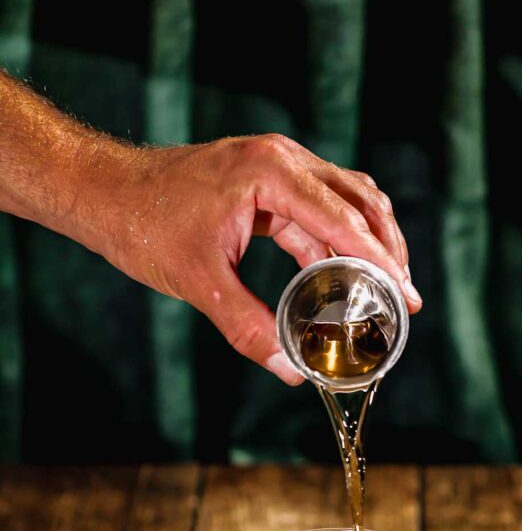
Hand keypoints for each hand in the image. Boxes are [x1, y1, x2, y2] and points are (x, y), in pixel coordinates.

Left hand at [91, 134, 421, 383]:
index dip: (381, 263)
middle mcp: (282, 159)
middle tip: (406, 298)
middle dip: (388, 250)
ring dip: (370, 241)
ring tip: (388, 287)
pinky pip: (319, 207)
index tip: (407, 297)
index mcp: (270, 173)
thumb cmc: (144, 225)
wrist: (104, 191)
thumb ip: (248, 327)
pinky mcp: (267, 180)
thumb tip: (290, 371)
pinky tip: (345, 273)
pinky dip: (338, 239)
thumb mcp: (199, 283)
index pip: (344, 220)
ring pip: (346, 199)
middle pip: (360, 201)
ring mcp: (276, 166)